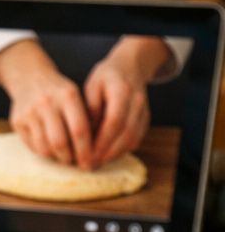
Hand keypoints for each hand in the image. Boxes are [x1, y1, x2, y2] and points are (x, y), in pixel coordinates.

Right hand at [0, 38, 92, 168]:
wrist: (30, 78)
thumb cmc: (60, 93)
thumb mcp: (76, 97)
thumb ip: (84, 120)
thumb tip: (93, 152)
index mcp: (67, 96)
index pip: (79, 130)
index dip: (86, 151)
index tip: (91, 163)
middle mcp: (46, 103)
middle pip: (60, 142)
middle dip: (70, 158)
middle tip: (77, 164)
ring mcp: (29, 112)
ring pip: (44, 147)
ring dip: (56, 157)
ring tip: (64, 157)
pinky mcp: (17, 121)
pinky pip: (32, 145)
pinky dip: (44, 152)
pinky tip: (51, 149)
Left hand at [84, 36, 165, 166]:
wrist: (130, 67)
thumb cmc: (106, 77)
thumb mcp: (91, 86)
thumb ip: (90, 108)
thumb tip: (86, 133)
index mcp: (122, 91)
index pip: (114, 121)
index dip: (102, 140)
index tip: (88, 153)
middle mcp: (137, 102)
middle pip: (126, 133)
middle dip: (107, 152)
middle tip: (90, 164)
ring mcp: (144, 111)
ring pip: (134, 138)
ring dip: (115, 154)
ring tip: (96, 163)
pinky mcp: (146, 118)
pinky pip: (137, 138)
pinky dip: (123, 149)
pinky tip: (107, 156)